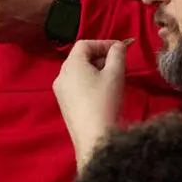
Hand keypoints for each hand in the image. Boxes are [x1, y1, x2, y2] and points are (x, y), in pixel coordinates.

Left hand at [53, 39, 131, 170]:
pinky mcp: (64, 104)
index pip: (85, 44)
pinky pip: (76, 85)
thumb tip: (118, 46)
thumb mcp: (115, 74)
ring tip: (113, 78)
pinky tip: (102, 93)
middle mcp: (61, 75)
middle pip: (80, 57)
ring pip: (78, 72)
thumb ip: (117, 54)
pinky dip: (89, 82)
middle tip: (119, 64)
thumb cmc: (105, 101)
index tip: (121, 49)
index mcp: (71, 65)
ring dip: (95, 70)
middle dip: (100, 57)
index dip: (103, 43)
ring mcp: (60, 91)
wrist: (94, 138)